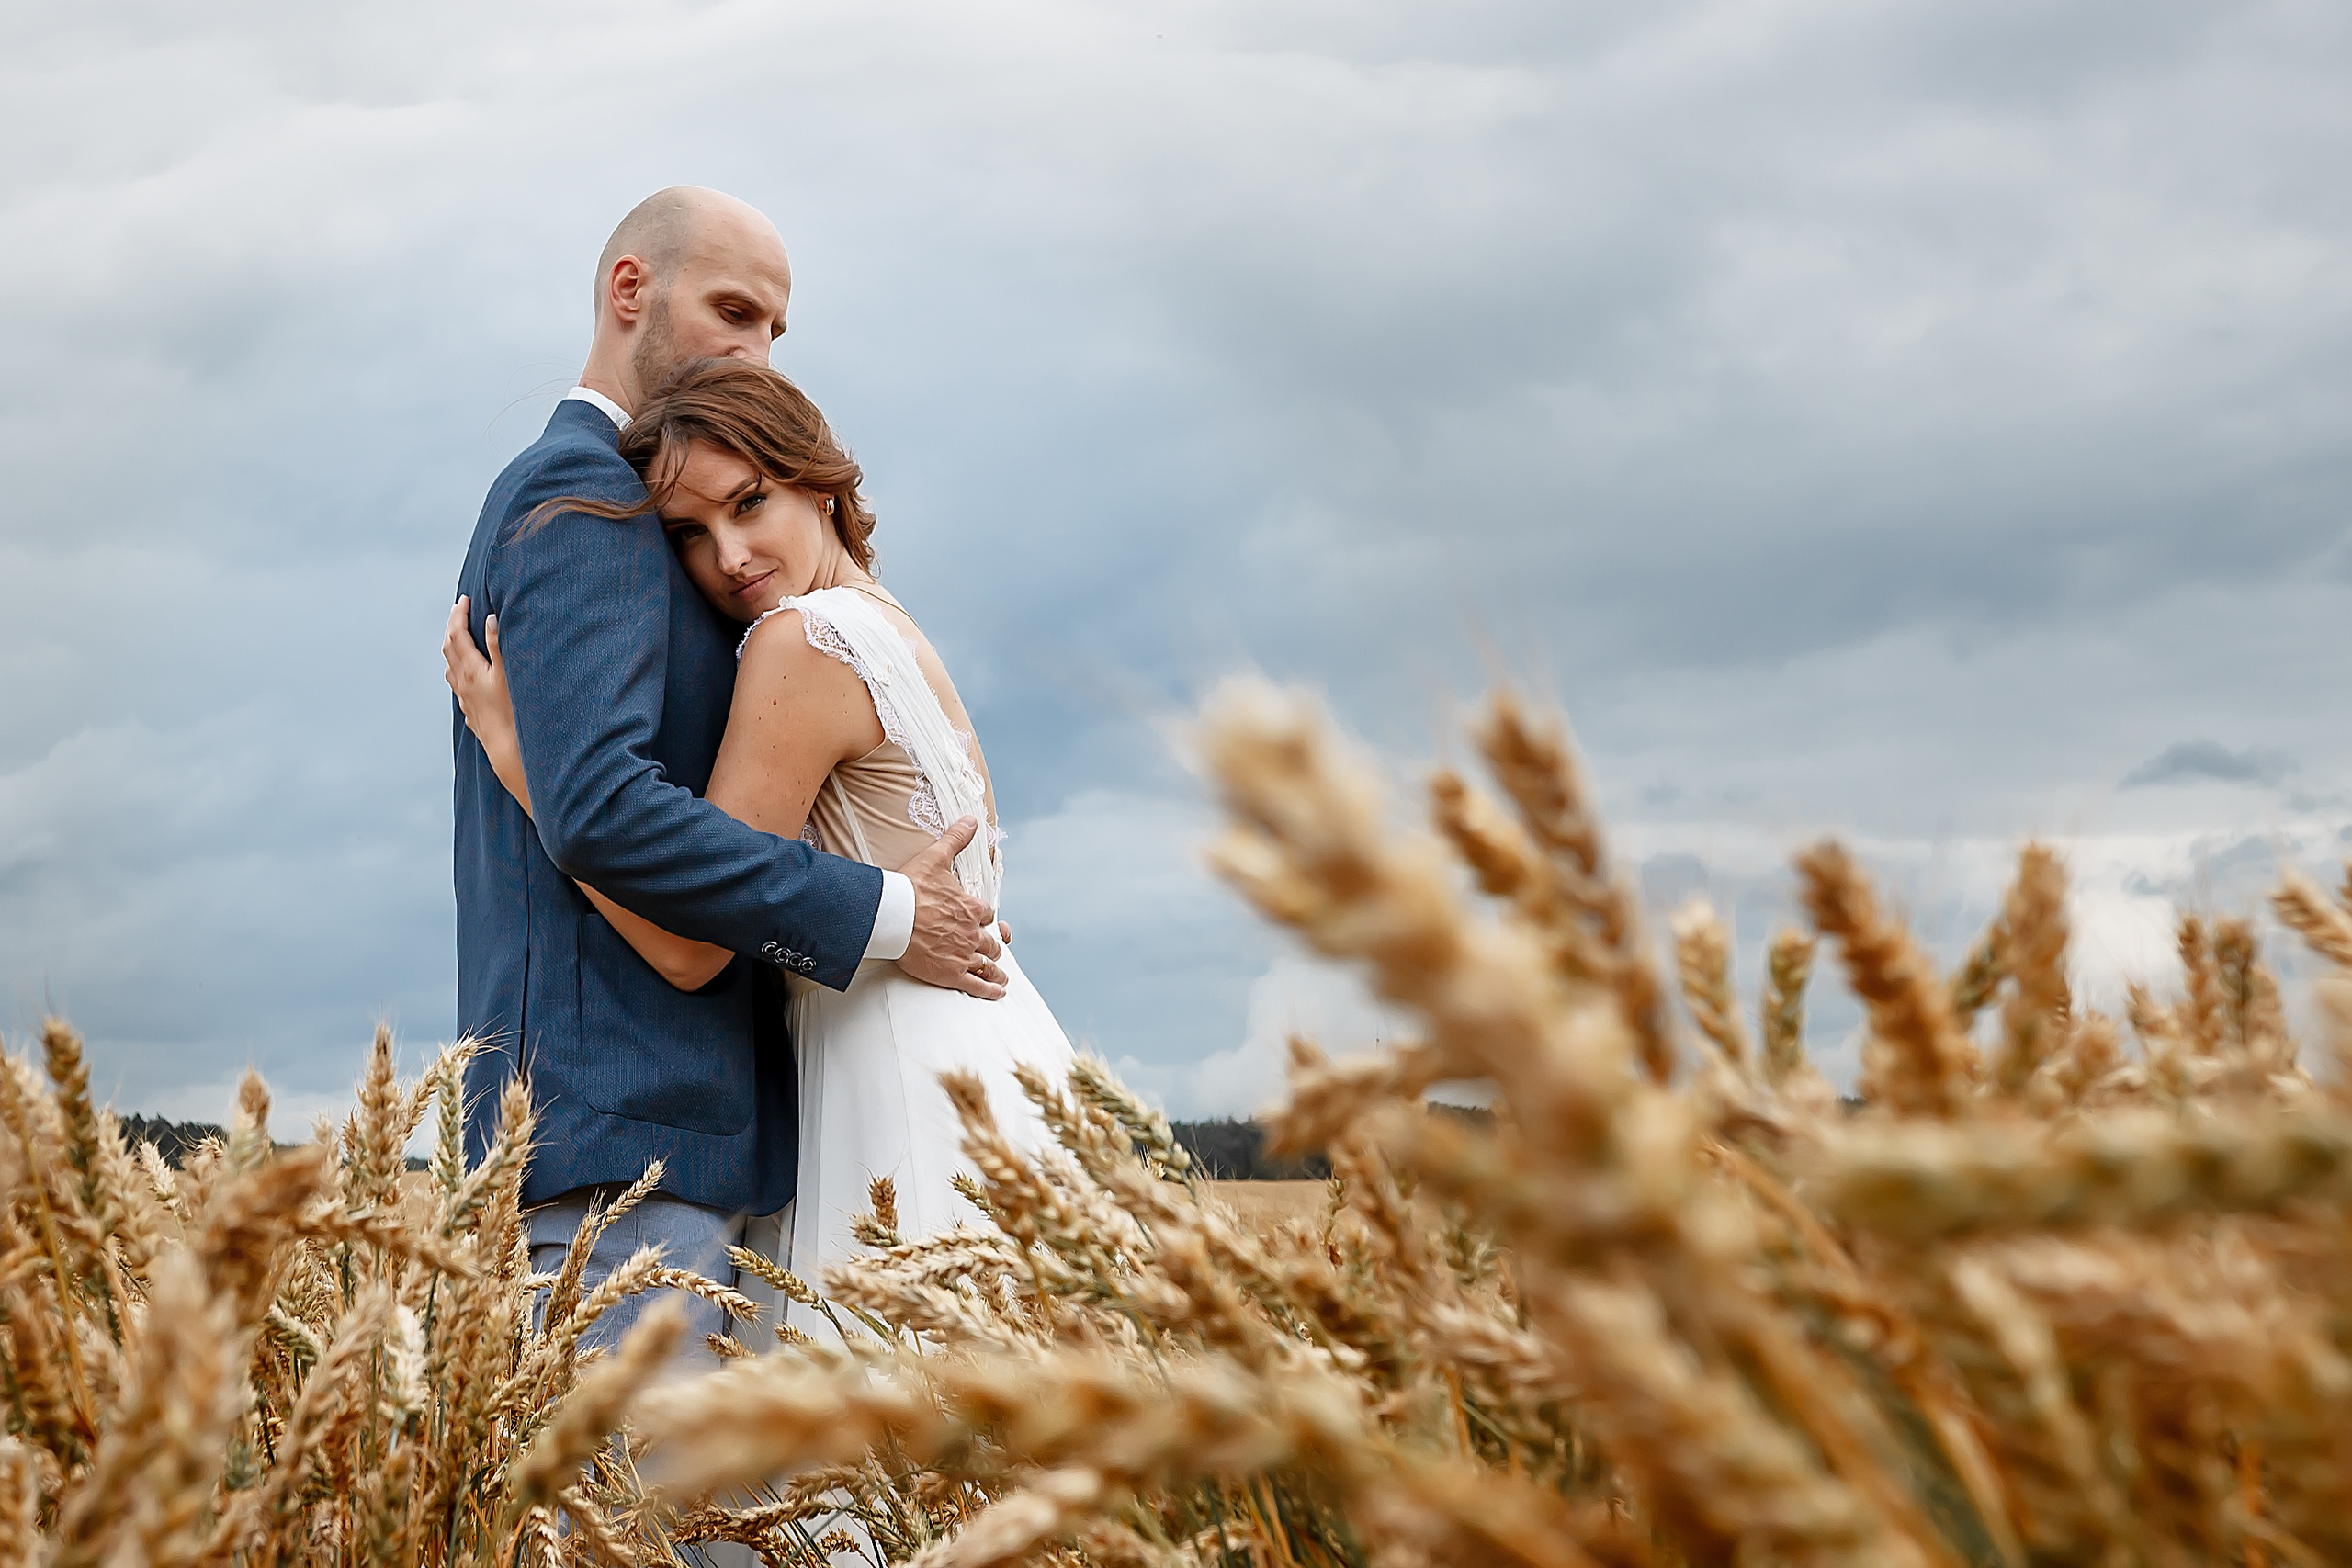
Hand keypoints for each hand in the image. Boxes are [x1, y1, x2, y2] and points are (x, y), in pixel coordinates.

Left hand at [445, 598, 531, 812]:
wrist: (506, 749)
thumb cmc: (512, 713)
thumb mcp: (508, 675)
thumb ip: (498, 646)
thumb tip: (491, 619)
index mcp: (470, 670)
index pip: (457, 635)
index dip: (459, 615)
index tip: (464, 600)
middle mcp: (462, 682)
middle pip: (448, 647)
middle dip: (452, 626)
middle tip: (459, 611)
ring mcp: (463, 697)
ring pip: (449, 665)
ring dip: (451, 646)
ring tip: (458, 635)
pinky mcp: (469, 709)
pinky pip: (455, 682)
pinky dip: (456, 666)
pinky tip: (464, 671)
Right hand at [895, 817, 1005, 999]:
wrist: (889, 915)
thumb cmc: (910, 887)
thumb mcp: (935, 858)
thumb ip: (956, 839)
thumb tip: (972, 819)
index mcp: (971, 907)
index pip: (987, 915)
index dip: (984, 918)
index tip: (981, 920)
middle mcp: (972, 932)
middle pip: (991, 942)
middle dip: (991, 946)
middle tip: (991, 951)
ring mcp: (963, 954)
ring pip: (988, 965)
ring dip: (996, 970)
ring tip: (1000, 976)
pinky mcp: (951, 973)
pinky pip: (978, 985)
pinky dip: (991, 990)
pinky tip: (998, 992)